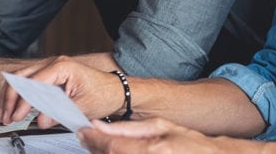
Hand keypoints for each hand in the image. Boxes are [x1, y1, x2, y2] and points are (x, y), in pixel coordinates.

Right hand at [0, 56, 123, 127]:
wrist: (116, 90)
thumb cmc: (104, 94)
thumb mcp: (82, 107)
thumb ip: (59, 113)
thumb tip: (40, 120)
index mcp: (61, 66)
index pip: (33, 83)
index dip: (22, 102)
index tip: (17, 117)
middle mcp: (54, 63)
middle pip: (20, 77)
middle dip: (10, 98)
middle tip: (6, 116)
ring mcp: (51, 68)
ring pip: (20, 79)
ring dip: (10, 97)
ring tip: (3, 114)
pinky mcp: (50, 76)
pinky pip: (27, 83)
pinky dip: (17, 95)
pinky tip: (9, 107)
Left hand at [78, 118, 224, 153]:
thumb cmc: (192, 145)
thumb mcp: (161, 126)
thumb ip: (128, 128)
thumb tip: (101, 125)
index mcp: (153, 150)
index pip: (111, 146)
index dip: (92, 139)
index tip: (83, 133)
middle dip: (95, 148)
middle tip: (92, 139)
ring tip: (106, 146)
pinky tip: (118, 152)